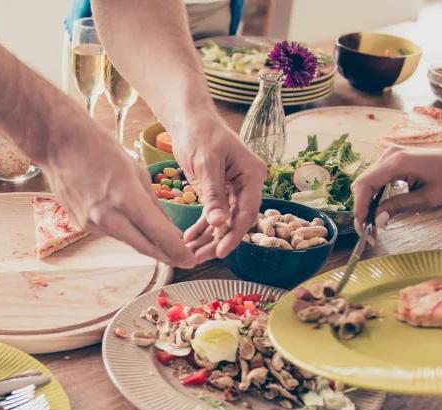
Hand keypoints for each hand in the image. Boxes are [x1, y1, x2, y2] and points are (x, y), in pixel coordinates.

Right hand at [42, 124, 195, 267]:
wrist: (59, 143)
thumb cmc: (100, 148)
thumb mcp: (136, 171)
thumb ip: (153, 204)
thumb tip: (170, 228)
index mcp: (126, 198)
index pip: (158, 233)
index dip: (176, 250)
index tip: (190, 260)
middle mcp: (107, 216)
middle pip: (144, 247)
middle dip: (166, 256)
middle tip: (183, 261)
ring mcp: (91, 223)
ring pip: (127, 240)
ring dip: (146, 244)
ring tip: (164, 245)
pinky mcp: (81, 224)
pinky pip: (111, 233)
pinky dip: (125, 232)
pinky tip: (132, 226)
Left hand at [171, 116, 268, 261]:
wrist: (190, 120)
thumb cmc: (201, 133)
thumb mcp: (207, 163)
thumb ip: (214, 194)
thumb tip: (220, 223)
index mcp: (252, 174)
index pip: (247, 211)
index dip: (235, 234)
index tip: (221, 252)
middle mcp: (246, 184)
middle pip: (236, 220)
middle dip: (218, 240)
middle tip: (199, 258)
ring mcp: (233, 189)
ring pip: (224, 221)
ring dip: (208, 238)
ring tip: (190, 253)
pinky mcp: (219, 191)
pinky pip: (213, 214)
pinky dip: (202, 227)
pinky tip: (189, 238)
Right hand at [350, 143, 441, 236]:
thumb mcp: (427, 198)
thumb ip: (398, 207)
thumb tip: (377, 220)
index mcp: (397, 162)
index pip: (365, 186)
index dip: (360, 208)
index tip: (362, 228)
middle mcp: (389, 155)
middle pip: (362, 183)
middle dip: (362, 208)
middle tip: (368, 231)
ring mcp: (391, 155)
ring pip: (367, 182)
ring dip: (367, 203)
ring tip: (374, 224)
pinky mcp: (394, 159)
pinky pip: (377, 178)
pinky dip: (375, 195)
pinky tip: (380, 210)